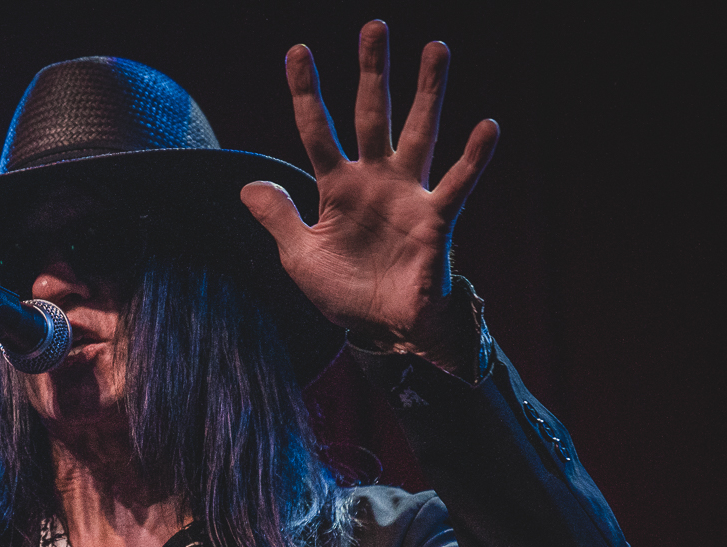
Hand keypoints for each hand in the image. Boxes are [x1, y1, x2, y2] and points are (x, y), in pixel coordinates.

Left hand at [240, 21, 497, 362]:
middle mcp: (374, 180)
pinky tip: (487, 126)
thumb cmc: (344, 292)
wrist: (382, 331)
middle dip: (372, 72)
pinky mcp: (436, 221)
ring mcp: (408, 195)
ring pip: (418, 133)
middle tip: (374, 27)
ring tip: (436, 48)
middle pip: (371, 115)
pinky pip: (457, 184)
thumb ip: (278, 218)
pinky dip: (473, 158)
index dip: (305, 93)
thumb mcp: (298, 257)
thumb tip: (246, 186)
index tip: (296, 51)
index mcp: (336, 187)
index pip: (316, 130)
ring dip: (428, 92)